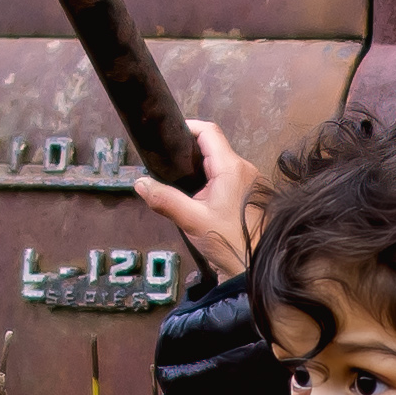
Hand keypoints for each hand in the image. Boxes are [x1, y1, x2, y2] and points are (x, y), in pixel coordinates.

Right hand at [130, 116, 274, 281]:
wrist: (255, 267)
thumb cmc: (229, 242)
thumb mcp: (191, 220)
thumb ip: (165, 200)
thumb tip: (140, 183)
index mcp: (231, 168)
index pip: (209, 131)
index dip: (188, 128)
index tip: (170, 136)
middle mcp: (244, 169)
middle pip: (214, 146)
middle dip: (190, 152)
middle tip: (168, 164)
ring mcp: (251, 181)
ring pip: (221, 163)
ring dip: (201, 169)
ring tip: (180, 182)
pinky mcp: (251, 194)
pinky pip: (229, 177)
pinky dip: (212, 181)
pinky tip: (198, 197)